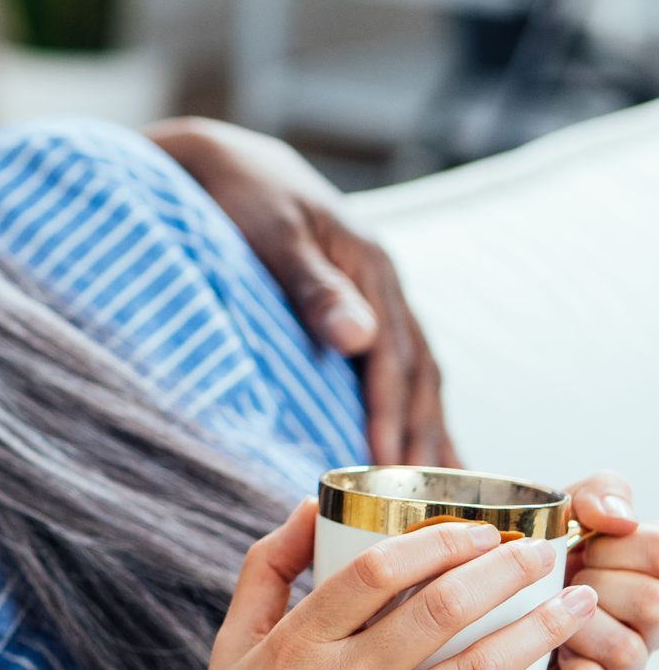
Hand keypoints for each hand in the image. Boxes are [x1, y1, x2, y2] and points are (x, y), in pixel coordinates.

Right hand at [124, 499, 600, 669]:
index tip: (478, 527)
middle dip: (504, 571)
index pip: (372, 570)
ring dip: (537, 632)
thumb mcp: (232, 645)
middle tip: (544, 551)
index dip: (434, 540)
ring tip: (578, 604)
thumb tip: (307, 505)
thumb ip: (266, 570)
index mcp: (296, 644)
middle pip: (437, 611)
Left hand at [144, 117, 454, 466]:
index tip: (390, 466)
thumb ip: (312, 284)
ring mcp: (376, 294)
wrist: (226, 163)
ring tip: (444, 494)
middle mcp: (383, 283)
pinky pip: (398, 365)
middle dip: (421, 436)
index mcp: (371, 267)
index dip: (392, 414)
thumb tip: (358, 337)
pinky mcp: (360, 305)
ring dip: (429, 430)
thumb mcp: (272, 234)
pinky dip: (412, 409)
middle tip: (425, 506)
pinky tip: (421, 449)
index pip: (393, 356)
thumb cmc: (241, 197)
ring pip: (416, 373)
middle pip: (417, 372)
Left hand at [536, 472, 657, 669]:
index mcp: (647, 571)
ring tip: (547, 615)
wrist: (474, 601)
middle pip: (653, 603)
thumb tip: (615, 515)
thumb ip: (598, 494)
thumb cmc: (531, 549)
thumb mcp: (564, 508)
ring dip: (581, 630)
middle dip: (599, 582)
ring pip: (627, 653)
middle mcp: (644, 621)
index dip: (630, 546)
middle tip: (565, 575)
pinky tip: (565, 663)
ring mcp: (619, 664)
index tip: (594, 537)